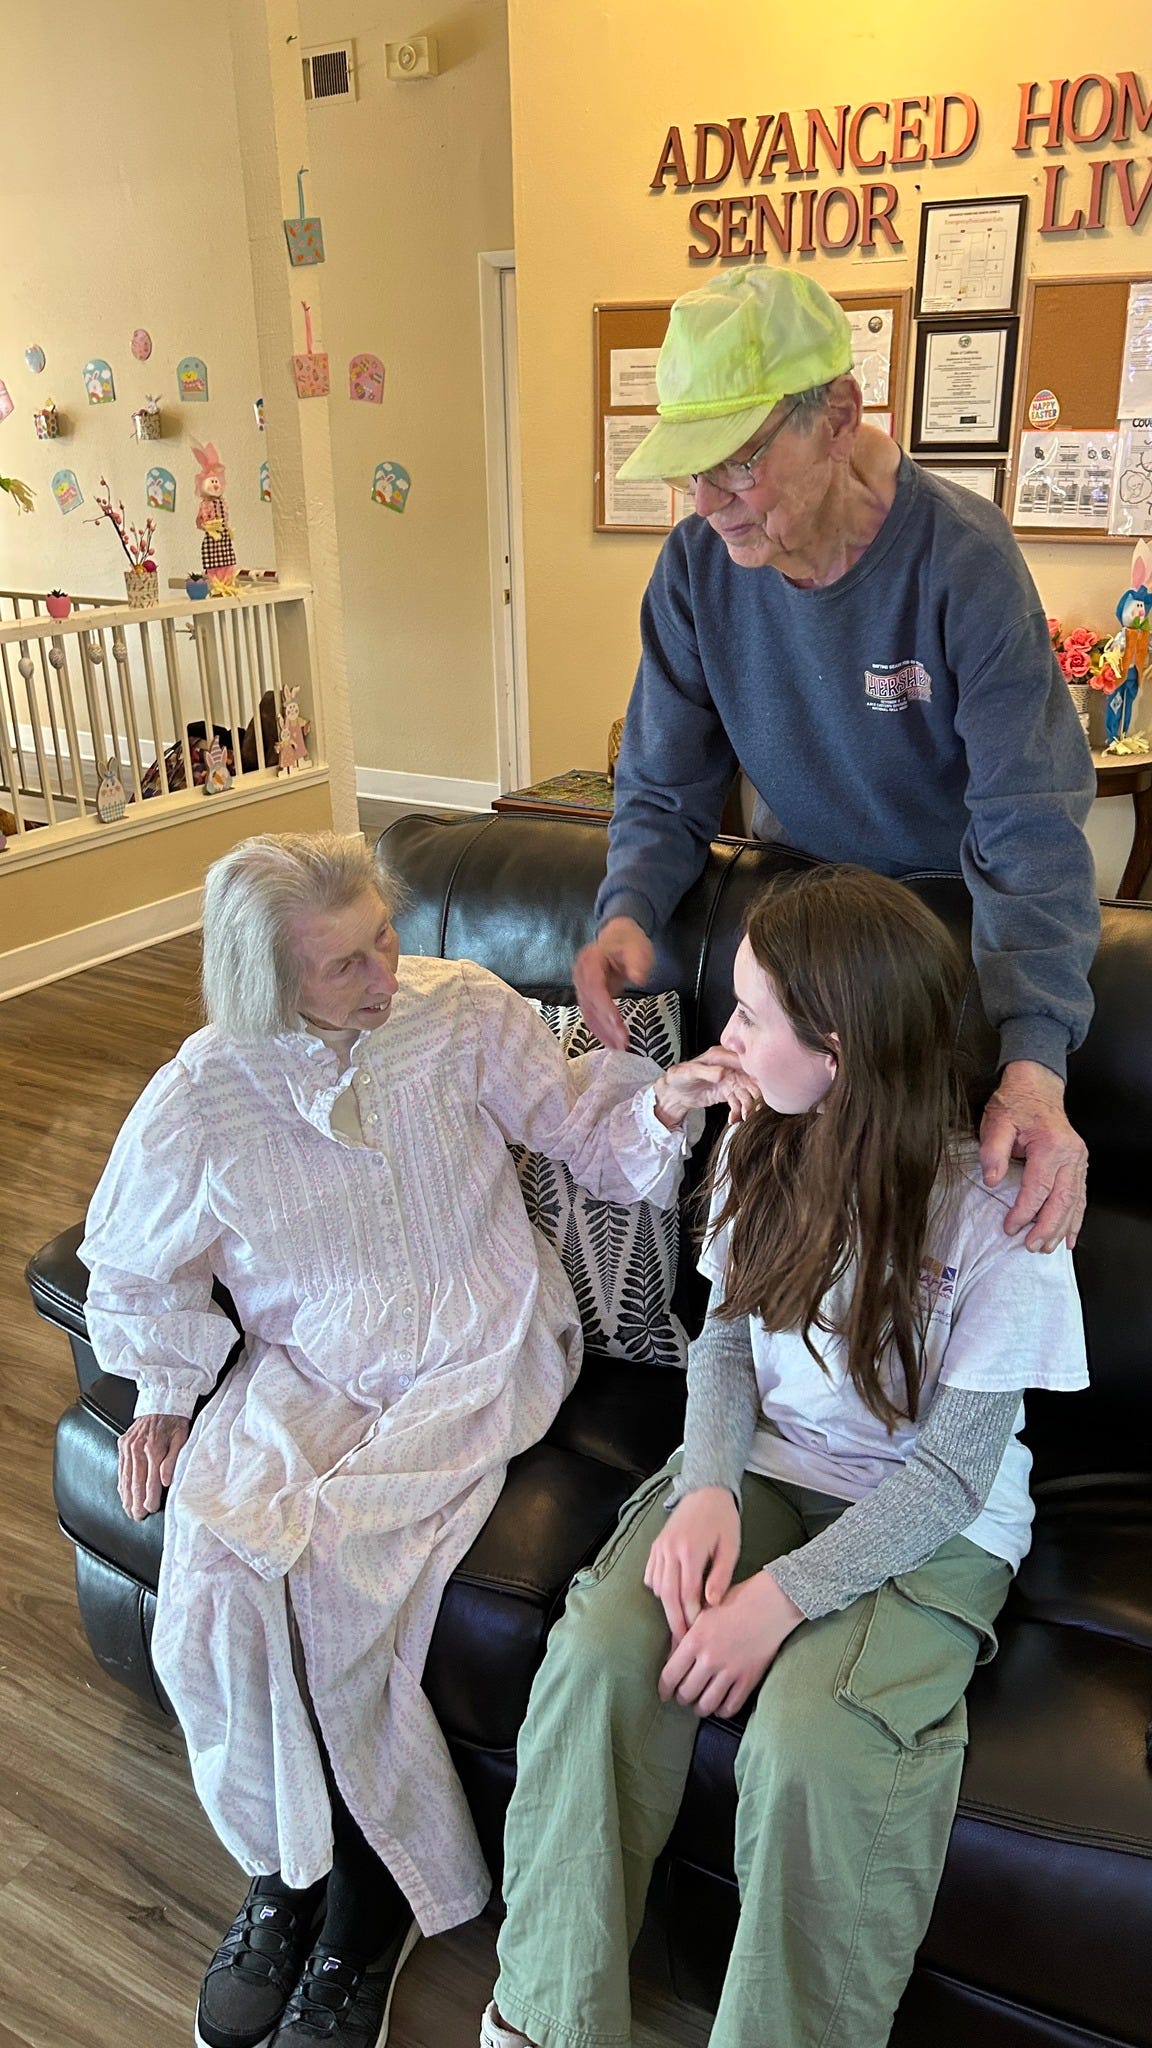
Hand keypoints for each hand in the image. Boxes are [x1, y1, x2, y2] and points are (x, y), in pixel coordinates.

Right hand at [117, 1413, 190, 1519]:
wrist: (162, 1402)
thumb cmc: (175, 1421)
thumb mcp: (182, 1438)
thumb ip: (173, 1460)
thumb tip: (166, 1481)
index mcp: (153, 1449)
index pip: (151, 1481)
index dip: (150, 1498)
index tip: (151, 1510)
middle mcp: (137, 1449)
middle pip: (134, 1482)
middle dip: (136, 1502)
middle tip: (137, 1517)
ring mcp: (128, 1446)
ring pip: (125, 1477)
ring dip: (126, 1496)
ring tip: (128, 1510)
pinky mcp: (123, 1444)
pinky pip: (121, 1468)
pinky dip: (121, 1483)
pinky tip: (123, 1493)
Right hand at [573, 918, 654, 1050]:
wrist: (619, 937)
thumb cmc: (629, 942)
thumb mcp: (638, 948)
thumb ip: (638, 963)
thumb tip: (638, 978)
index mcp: (590, 960)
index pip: (594, 987)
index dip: (605, 1007)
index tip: (617, 1023)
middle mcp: (580, 974)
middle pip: (590, 1004)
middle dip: (606, 1025)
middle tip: (623, 1043)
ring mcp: (581, 985)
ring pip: (589, 1013)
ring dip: (603, 1032)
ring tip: (619, 1047)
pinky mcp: (586, 995)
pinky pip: (590, 1015)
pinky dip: (600, 1030)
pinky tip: (611, 1042)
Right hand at [644, 1486, 741, 1643]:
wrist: (705, 1491)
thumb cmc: (723, 1520)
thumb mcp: (730, 1546)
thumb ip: (721, 1576)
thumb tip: (711, 1604)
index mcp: (690, 1550)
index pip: (687, 1593)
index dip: (691, 1617)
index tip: (697, 1634)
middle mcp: (670, 1549)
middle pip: (667, 1595)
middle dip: (674, 1621)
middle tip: (681, 1642)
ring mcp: (659, 1547)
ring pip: (657, 1586)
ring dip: (666, 1607)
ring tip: (678, 1624)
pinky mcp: (655, 1546)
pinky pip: (651, 1575)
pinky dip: (659, 1590)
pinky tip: (671, 1598)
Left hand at [653, 1047, 760, 1130]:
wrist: (672, 1093)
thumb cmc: (678, 1077)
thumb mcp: (690, 1073)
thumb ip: (707, 1072)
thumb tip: (723, 1073)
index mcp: (720, 1056)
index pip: (743, 1062)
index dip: (753, 1073)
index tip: (758, 1086)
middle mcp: (728, 1067)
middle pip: (749, 1078)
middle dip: (754, 1093)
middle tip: (754, 1107)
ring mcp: (729, 1080)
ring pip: (746, 1092)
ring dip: (747, 1106)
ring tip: (743, 1116)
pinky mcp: (727, 1093)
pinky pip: (738, 1103)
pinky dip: (738, 1112)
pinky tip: (733, 1119)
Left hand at [658, 1571, 803, 1719]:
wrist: (770, 1603)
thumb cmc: (735, 1601)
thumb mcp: (703, 1611)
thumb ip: (685, 1635)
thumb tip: (671, 1659)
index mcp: (694, 1640)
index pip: (670, 1675)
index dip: (663, 1689)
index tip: (663, 1693)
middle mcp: (710, 1659)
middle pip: (686, 1693)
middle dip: (681, 1697)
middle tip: (682, 1696)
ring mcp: (730, 1671)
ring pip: (706, 1704)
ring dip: (699, 1708)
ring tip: (699, 1704)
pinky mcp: (749, 1679)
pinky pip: (731, 1706)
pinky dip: (722, 1711)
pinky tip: (719, 1705)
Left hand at [979, 1060, 1087, 1252]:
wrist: (1036, 1086)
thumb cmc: (1015, 1104)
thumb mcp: (996, 1122)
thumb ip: (993, 1152)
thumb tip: (993, 1180)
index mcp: (1050, 1145)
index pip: (1038, 1188)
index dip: (1024, 1212)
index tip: (1010, 1227)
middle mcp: (1070, 1154)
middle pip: (1062, 1199)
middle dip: (1047, 1227)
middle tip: (1032, 1246)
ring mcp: (1078, 1160)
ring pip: (1074, 1201)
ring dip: (1062, 1227)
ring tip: (1049, 1247)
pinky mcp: (1078, 1163)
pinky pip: (1080, 1195)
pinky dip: (1076, 1218)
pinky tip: (1070, 1235)